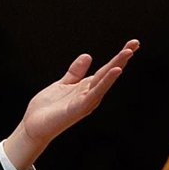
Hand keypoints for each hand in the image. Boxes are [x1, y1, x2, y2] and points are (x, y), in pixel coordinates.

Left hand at [3, 39, 138, 169]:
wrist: (33, 126)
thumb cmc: (47, 108)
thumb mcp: (62, 84)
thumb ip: (75, 72)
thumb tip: (88, 56)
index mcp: (86, 87)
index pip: (106, 69)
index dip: (118, 57)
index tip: (132, 43)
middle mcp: (90, 94)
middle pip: (109, 73)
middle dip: (122, 58)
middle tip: (135, 43)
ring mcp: (86, 101)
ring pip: (105, 81)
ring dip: (117, 66)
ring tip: (128, 52)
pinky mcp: (79, 107)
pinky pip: (95, 92)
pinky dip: (105, 82)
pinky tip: (115, 70)